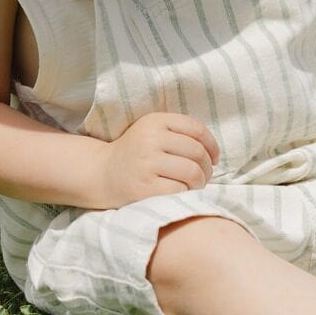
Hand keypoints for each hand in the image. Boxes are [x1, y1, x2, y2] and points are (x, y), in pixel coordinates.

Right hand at [94, 112, 219, 207]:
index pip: (197, 129)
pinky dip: (185, 194)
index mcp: (155, 121)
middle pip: (197, 153)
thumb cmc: (136, 153)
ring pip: (192, 172)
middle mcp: (150, 139)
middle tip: (204, 176)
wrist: (101, 174)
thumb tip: (213, 152)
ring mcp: (146, 163)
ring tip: (195, 186)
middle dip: (207, 168)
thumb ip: (180, 133)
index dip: (212, 146)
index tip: (214, 158)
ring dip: (200, 182)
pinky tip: (180, 194)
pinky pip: (179, 190)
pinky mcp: (143, 188)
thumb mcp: (153, 131)